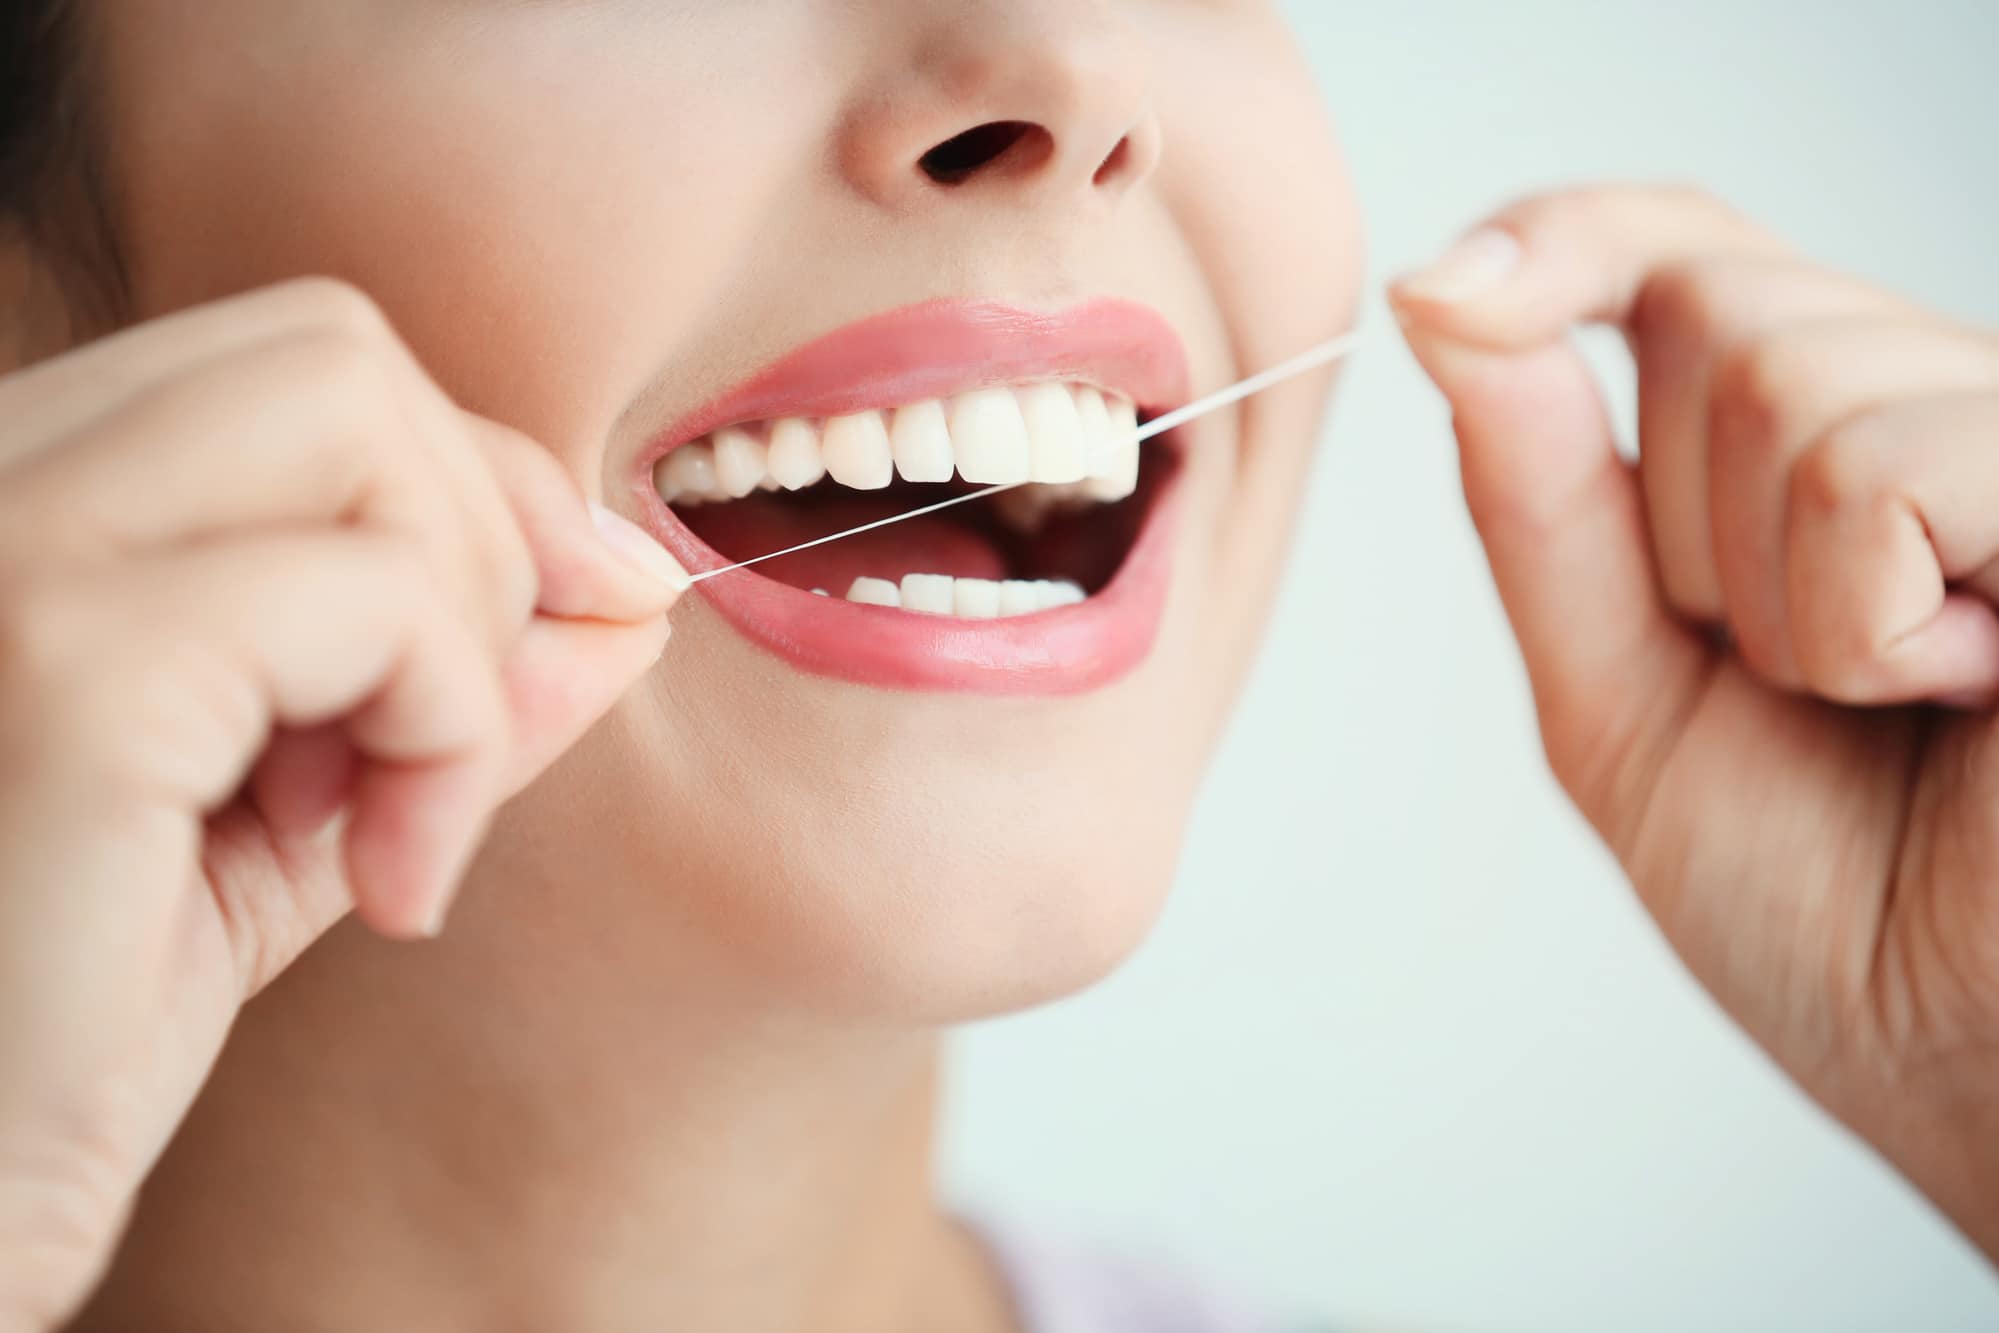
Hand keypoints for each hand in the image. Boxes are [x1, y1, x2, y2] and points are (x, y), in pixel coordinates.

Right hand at [0, 279, 686, 1329]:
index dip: (472, 481)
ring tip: (386, 820)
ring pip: (362, 419)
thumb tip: (630, 588)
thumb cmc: (89, 1010)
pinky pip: (382, 603)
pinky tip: (385, 888)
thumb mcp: (311, 809)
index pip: (307, 356)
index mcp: (20, 485)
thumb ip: (456, 680)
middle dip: (483, 532)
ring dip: (460, 634)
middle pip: (341, 349)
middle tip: (460, 734)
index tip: (565, 627)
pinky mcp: (68, 669)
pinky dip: (449, 736)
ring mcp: (8, 551)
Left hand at [1392, 186, 1998, 1259]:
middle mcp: (1944, 403)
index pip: (1687, 250)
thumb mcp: (1622, 698)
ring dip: (1776, 602)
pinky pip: (1880, 468)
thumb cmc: (1831, 912)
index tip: (1438, 295)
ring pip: (1788, 383)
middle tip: (1803, 681)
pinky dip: (1860, 621)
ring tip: (1896, 703)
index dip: (1566, 240)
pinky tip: (1964, 691)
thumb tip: (1449, 306)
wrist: (1976, 1073)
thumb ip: (1544, 506)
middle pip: (1715, 308)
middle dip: (1684, 531)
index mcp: (1830, 439)